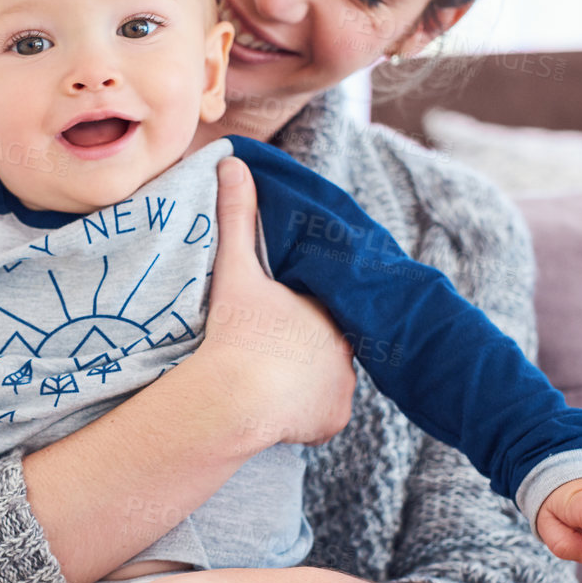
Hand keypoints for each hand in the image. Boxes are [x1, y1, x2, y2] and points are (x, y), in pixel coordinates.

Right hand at [201, 158, 355, 445]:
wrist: (238, 394)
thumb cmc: (240, 330)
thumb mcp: (236, 269)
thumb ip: (237, 216)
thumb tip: (232, 161)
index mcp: (331, 308)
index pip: (324, 309)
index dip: (303, 315)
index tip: (279, 322)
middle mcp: (348, 348)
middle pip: (330, 348)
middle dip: (308, 352)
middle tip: (271, 354)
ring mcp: (345, 387)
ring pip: (330, 385)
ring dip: (310, 387)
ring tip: (274, 386)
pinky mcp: (334, 421)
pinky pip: (324, 419)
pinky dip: (308, 419)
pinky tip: (283, 414)